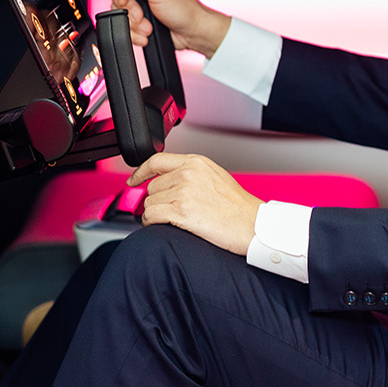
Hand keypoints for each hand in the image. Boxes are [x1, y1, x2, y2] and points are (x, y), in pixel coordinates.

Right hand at [100, 0, 230, 56]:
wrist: (194, 32)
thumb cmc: (185, 9)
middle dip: (128, 7)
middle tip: (139, 14)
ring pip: (119, 7)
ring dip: (132, 21)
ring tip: (147, 26)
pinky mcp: (141, 11)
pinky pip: (125, 19)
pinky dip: (134, 29)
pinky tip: (146, 31)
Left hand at [128, 152, 262, 254]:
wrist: (253, 225)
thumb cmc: (239, 207)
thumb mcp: (216, 177)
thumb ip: (192, 173)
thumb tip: (170, 179)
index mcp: (196, 162)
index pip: (157, 160)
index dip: (141, 171)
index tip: (134, 179)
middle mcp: (188, 174)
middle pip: (152, 186)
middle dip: (157, 200)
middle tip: (172, 211)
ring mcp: (184, 192)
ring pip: (149, 202)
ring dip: (156, 213)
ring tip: (174, 220)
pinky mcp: (181, 211)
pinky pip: (151, 216)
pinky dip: (152, 223)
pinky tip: (164, 226)